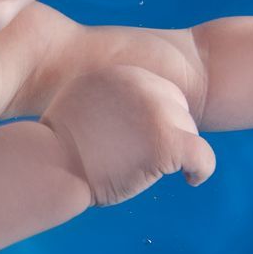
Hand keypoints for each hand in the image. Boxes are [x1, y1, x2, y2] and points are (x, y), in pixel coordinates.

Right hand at [42, 63, 215, 207]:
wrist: (49, 168)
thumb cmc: (57, 149)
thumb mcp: (79, 106)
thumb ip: (106, 100)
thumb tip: (125, 112)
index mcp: (121, 75)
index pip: (161, 91)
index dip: (159, 118)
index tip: (147, 140)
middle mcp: (142, 85)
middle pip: (178, 108)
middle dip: (170, 133)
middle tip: (151, 158)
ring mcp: (155, 112)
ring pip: (190, 131)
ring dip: (180, 151)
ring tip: (163, 170)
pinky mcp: (165, 141)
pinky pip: (203, 155)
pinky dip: (201, 169)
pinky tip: (191, 178)